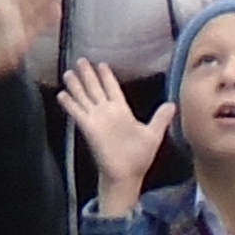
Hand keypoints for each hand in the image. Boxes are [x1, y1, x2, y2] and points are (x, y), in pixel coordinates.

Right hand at [58, 58, 165, 207]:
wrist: (127, 175)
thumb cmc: (139, 157)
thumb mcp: (153, 134)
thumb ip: (160, 118)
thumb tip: (172, 104)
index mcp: (122, 111)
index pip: (112, 88)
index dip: (106, 76)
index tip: (101, 64)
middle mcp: (107, 112)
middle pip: (96, 88)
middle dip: (88, 74)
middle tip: (81, 60)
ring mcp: (96, 119)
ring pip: (84, 97)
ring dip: (76, 85)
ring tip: (68, 72)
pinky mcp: (89, 128)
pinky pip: (77, 112)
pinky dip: (69, 103)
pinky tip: (61, 94)